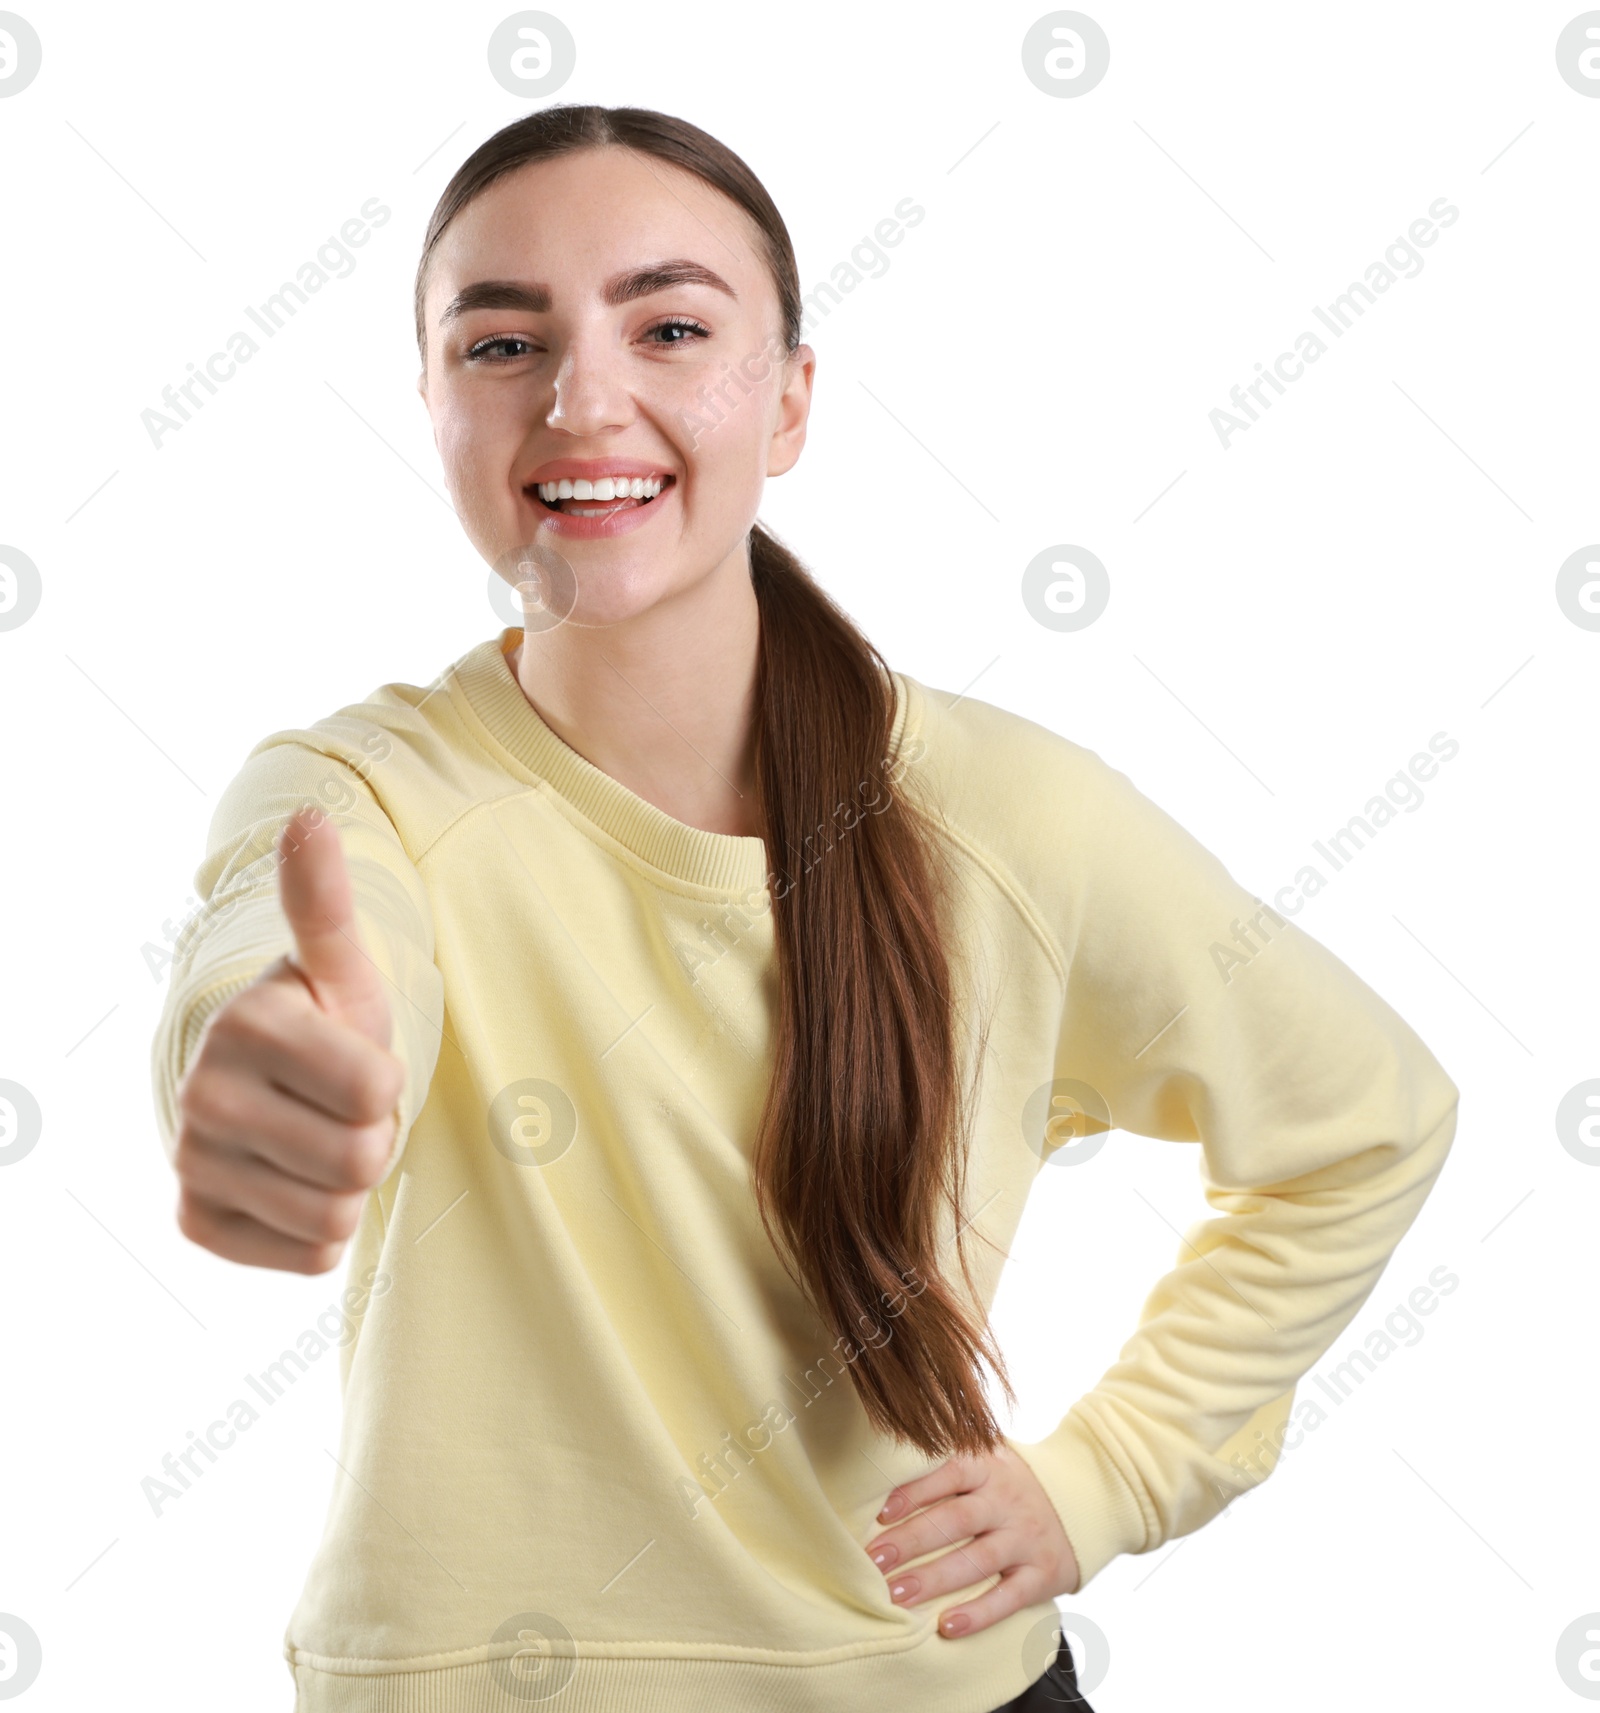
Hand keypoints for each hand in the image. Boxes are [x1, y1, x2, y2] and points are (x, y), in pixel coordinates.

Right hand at [171, 806, 404, 1272]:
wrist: (266, 1088)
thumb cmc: (321, 1021)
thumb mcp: (338, 965)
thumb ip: (324, 901)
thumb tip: (312, 815)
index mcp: (249, 1024)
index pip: (378, 1093)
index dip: (388, 1083)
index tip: (358, 1063)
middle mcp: (204, 1093)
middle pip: (362, 1158)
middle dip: (372, 1139)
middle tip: (341, 1110)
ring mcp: (192, 1162)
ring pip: (336, 1215)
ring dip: (349, 1186)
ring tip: (321, 1141)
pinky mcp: (196, 1222)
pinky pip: (308, 1256)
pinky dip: (320, 1230)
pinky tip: (295, 1183)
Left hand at [863, 1443, 1080, 1638]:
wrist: (1078, 1502)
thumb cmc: (1006, 1484)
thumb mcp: (984, 1458)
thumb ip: (943, 1461)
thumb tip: (879, 1463)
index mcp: (989, 1466)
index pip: (949, 1472)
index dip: (914, 1491)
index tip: (880, 1513)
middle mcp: (1007, 1499)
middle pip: (956, 1519)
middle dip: (912, 1541)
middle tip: (873, 1561)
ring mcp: (1026, 1537)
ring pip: (978, 1560)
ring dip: (935, 1579)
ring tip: (896, 1595)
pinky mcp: (1042, 1574)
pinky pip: (1008, 1597)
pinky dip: (978, 1614)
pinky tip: (946, 1626)